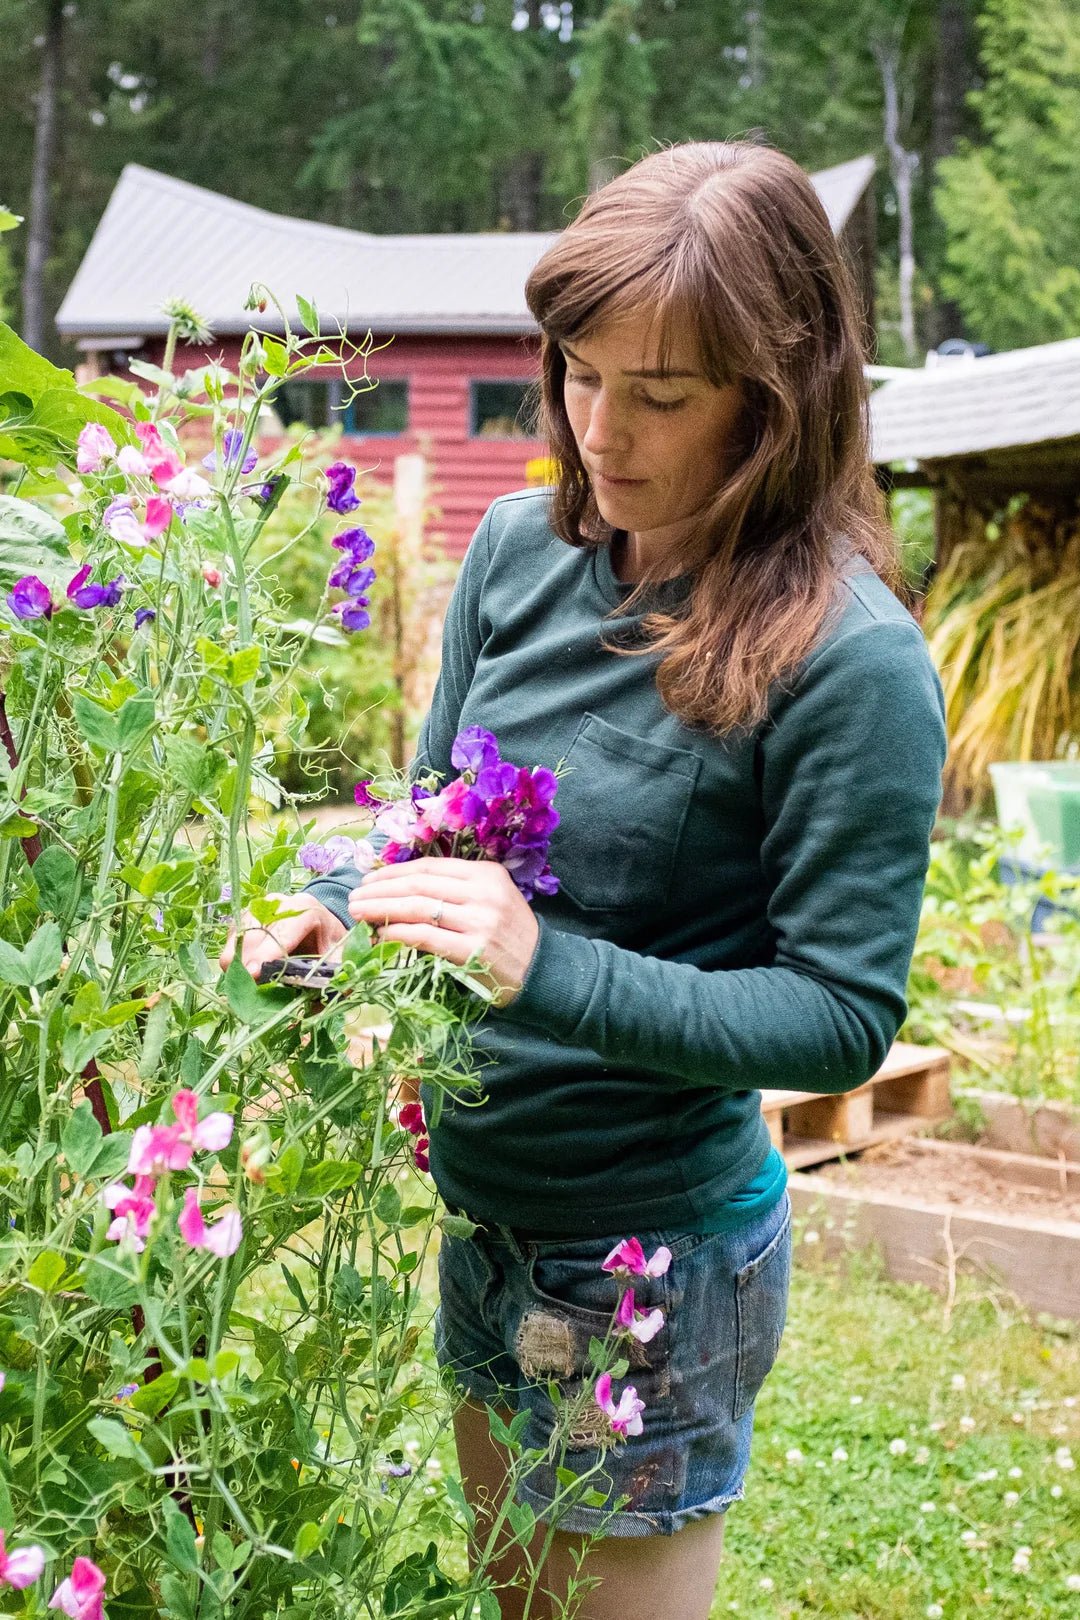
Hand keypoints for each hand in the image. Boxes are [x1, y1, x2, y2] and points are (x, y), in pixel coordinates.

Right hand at [218, 892, 347, 978]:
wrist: (320, 920)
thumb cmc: (328, 938)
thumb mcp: (339, 952)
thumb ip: (335, 972)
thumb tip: (330, 999)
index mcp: (304, 910)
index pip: (281, 932)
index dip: (265, 954)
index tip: (253, 974)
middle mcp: (278, 905)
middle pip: (253, 934)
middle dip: (246, 963)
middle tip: (246, 990)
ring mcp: (258, 909)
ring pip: (238, 937)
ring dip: (238, 963)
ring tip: (247, 985)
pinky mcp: (245, 918)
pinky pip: (233, 940)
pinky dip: (236, 959)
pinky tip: (246, 974)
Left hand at [347, 858, 538, 1006]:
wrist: (542, 971)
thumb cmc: (509, 936)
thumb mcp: (491, 899)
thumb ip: (455, 891)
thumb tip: (400, 890)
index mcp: (487, 874)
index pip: (429, 867)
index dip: (393, 872)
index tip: (369, 880)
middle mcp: (484, 892)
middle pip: (419, 884)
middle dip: (380, 890)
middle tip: (355, 897)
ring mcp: (480, 921)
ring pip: (418, 907)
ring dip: (382, 909)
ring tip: (360, 913)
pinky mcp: (473, 950)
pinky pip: (426, 936)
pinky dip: (399, 933)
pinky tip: (381, 934)